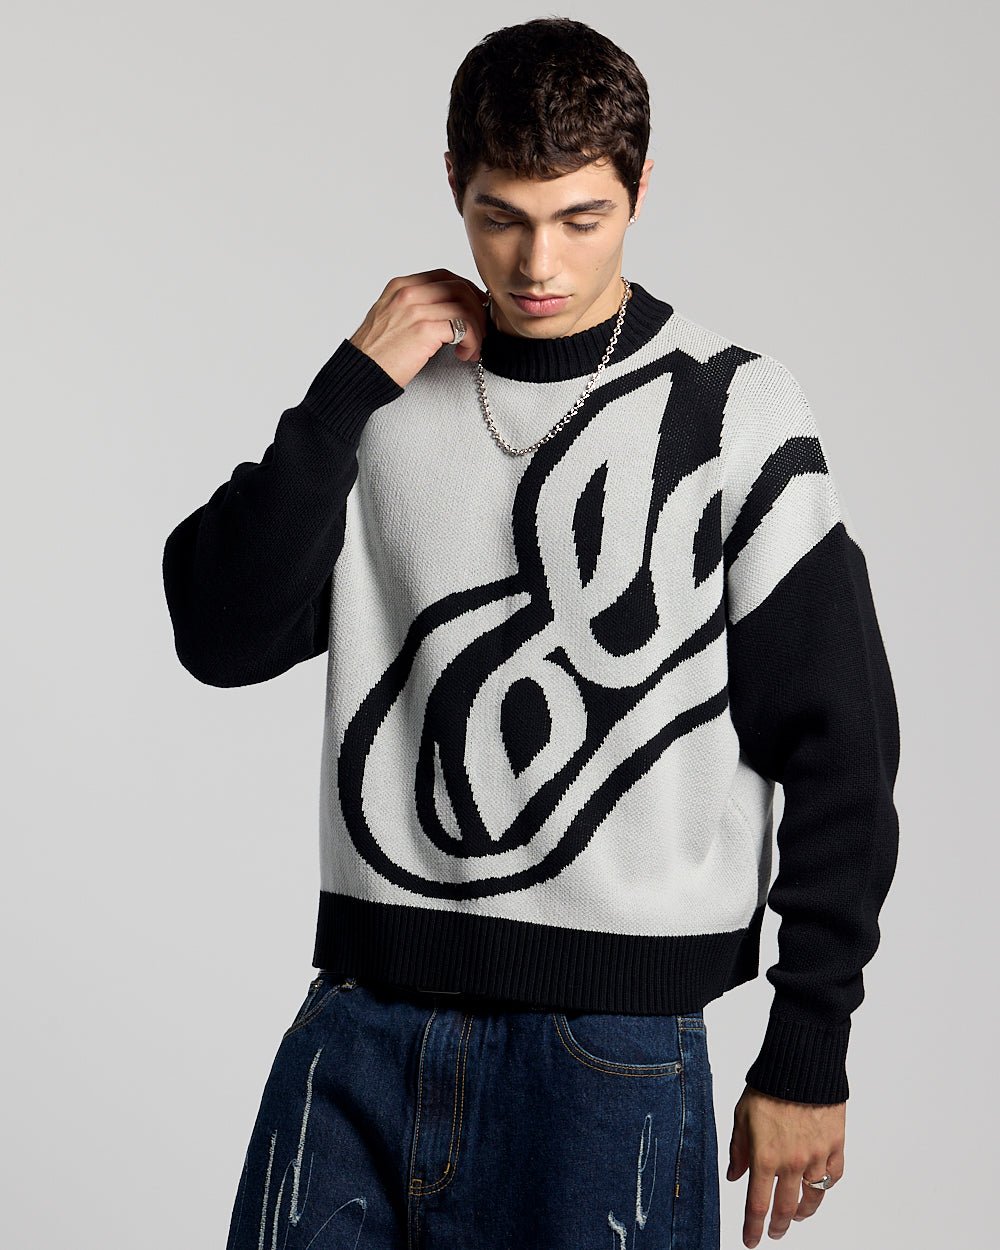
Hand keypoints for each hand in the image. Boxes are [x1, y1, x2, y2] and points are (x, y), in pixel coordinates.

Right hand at [349, 268, 489, 387]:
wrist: (359, 373)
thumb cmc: (376, 354)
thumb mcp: (391, 319)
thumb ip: (415, 309)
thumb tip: (449, 314)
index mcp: (400, 287)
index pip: (445, 276)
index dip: (467, 290)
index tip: (477, 307)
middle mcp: (408, 293)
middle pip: (459, 287)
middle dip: (477, 310)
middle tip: (480, 331)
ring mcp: (415, 309)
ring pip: (465, 306)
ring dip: (477, 329)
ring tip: (471, 348)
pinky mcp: (424, 330)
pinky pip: (463, 327)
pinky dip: (472, 341)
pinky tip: (464, 354)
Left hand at [727, 1084, 845, 1245]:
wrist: (800, 1065)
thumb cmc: (767, 1086)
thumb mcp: (741, 1116)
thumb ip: (738, 1150)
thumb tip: (734, 1176)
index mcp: (764, 1156)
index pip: (758, 1204)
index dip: (753, 1227)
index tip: (750, 1240)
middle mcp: (792, 1163)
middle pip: (786, 1208)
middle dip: (778, 1225)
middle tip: (774, 1232)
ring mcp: (817, 1156)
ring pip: (812, 1198)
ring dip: (803, 1212)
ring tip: (797, 1216)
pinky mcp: (836, 1146)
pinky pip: (833, 1177)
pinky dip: (825, 1186)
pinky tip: (818, 1187)